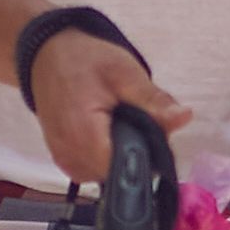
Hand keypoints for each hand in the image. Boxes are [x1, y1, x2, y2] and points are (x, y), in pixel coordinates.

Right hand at [20, 29, 187, 189]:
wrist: (46, 54)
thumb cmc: (84, 60)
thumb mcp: (124, 72)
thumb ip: (153, 100)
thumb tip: (184, 118)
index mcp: (84, 135)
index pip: (126, 169)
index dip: (148, 158)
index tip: (157, 138)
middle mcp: (71, 155)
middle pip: (118, 173)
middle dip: (137, 154)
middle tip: (140, 122)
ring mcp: (64, 161)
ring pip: (106, 174)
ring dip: (120, 155)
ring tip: (121, 124)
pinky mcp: (63, 160)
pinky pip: (92, 170)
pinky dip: (105, 156)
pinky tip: (108, 133)